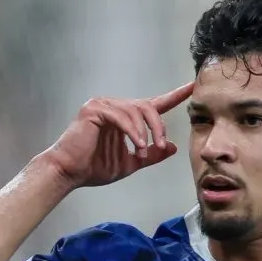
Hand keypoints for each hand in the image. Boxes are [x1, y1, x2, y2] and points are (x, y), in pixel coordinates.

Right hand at [43, 81, 194, 187]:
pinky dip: (132, 132)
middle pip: (147, 106)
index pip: (153, 104)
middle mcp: (114, 105)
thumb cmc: (95, 167)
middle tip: (162, 144)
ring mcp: (102, 104)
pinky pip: (121, 116)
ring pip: (136, 110)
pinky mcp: (94, 109)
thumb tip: (172, 147)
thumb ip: (151, 154)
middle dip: (158, 126)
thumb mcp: (131, 162)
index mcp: (124, 117)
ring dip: (145, 132)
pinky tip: (137, 145)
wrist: (70, 173)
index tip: (192, 87)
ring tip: (144, 151)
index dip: (174, 96)